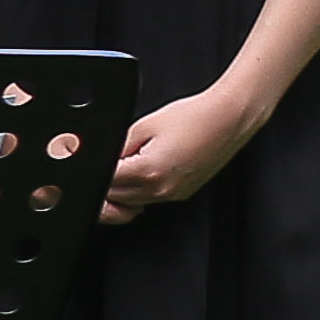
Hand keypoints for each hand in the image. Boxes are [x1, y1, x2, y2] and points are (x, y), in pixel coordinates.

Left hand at [106, 83, 270, 221]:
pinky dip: (140, 189)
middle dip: (106, 180)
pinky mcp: (181, 194)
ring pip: (130, 202)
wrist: (229, 118)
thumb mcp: (144, 126)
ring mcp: (172, 195)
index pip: (104, 183)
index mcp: (148, 171)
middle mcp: (160, 189)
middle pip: (114, 197)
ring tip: (130, 162)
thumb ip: (117, 146)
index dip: (94, 171)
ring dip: (122, 188)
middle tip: (112, 160)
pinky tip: (145, 169)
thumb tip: (101, 159)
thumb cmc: (193, 117)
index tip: (91, 163)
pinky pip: (150, 198)